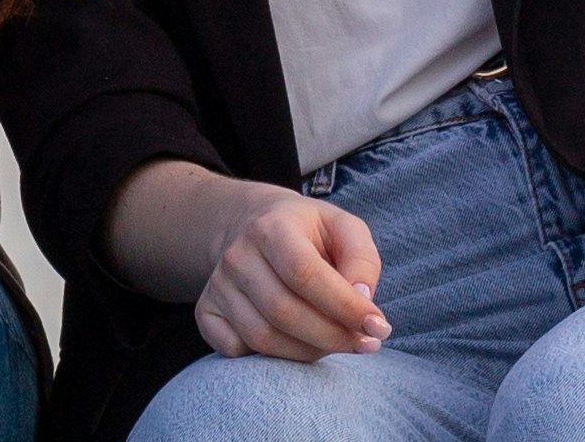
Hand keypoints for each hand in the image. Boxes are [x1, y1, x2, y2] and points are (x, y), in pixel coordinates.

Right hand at [194, 185, 388, 362]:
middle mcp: (237, 255)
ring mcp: (217, 285)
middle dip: (332, 338)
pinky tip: (293, 344)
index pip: (305, 274)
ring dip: (307, 353)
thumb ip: (362, 260)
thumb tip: (363, 301)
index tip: (378, 328)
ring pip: (262, 338)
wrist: (252, 224)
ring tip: (333, 343)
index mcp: (272, 227)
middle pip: (284, 312)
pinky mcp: (206, 310)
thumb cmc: (309, 233)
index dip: (344, 307)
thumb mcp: (343, 228)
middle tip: (363, 344)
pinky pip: (234, 350)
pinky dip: (267, 359)